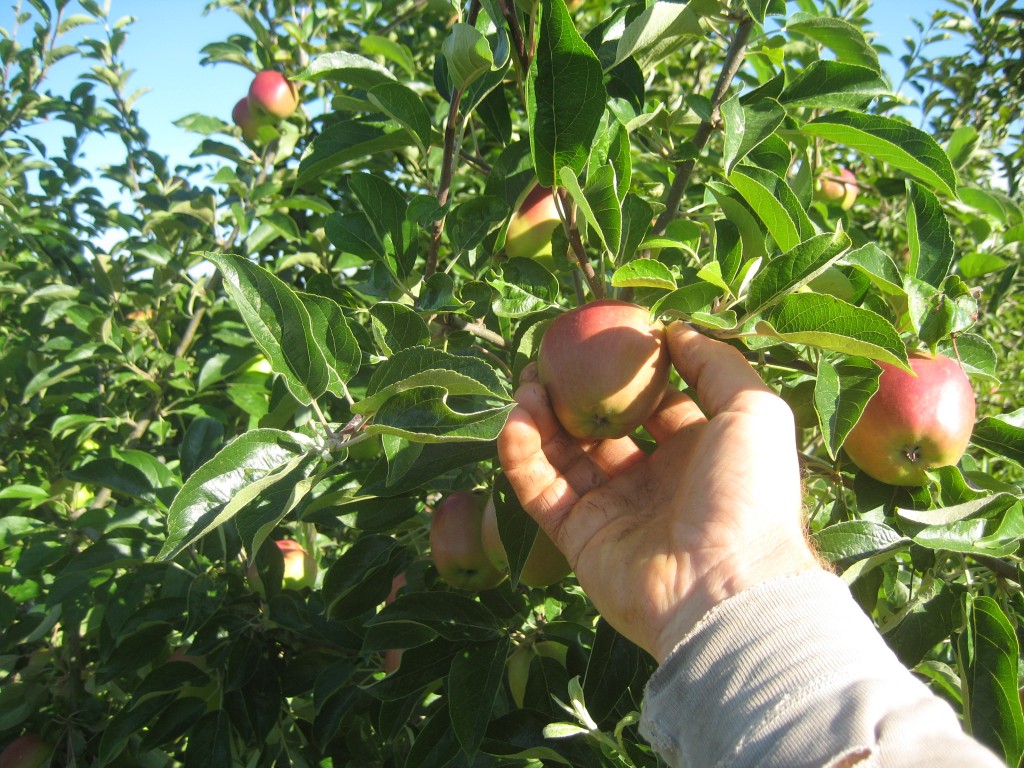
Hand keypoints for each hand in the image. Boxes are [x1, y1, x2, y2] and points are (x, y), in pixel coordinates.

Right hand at [498, 322, 822, 660]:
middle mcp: (653, 482)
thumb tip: (673, 329)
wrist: (727, 587)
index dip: (627, 375)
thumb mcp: (753, 409)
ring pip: (564, 457)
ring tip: (525, 384)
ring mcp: (613, 511)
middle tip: (547, 362)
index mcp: (697, 453)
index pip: (653, 406)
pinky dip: (522, 455)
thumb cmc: (749, 493)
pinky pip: (541, 490)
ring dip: (540, 419)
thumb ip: (715, 363)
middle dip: (573, 395)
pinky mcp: (577, 539)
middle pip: (601, 429)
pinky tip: (516, 418)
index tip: (600, 341)